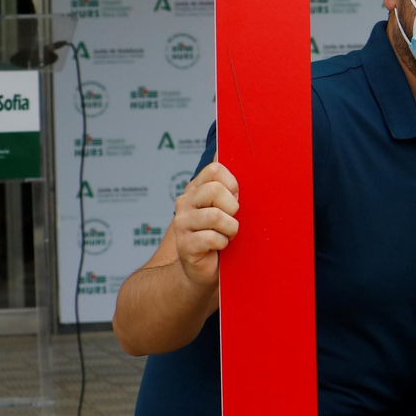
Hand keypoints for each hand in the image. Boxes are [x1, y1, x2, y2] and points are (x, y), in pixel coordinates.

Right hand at [171, 156, 238, 288]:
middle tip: (231, 221)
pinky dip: (223, 244)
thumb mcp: (227, 205)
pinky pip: (212, 238)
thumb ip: (226, 181)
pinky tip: (218, 247)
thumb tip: (222, 145)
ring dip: (230, 229)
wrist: (203, 269)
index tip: (234, 201)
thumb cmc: (220, 234)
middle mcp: (184, 201)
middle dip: (233, 209)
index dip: (233, 185)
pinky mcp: (184, 244)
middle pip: (216, 190)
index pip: (215, 169)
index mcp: (196, 188)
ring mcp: (181, 222)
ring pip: (216, 216)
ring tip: (226, 236)